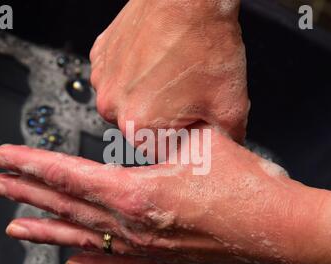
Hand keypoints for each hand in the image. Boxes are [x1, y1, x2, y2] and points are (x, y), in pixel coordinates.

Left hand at [0, 127, 314, 263]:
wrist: (278, 228)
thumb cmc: (245, 185)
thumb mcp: (200, 142)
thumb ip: (166, 136)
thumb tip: (150, 125)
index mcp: (136, 192)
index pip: (67, 176)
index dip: (29, 164)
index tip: (1, 158)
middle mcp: (131, 224)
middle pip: (65, 207)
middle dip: (25, 194)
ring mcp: (143, 246)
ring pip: (80, 238)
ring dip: (45, 231)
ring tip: (15, 229)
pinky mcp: (160, 259)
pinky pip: (113, 262)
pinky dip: (88, 260)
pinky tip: (71, 263)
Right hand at [90, 0, 248, 142]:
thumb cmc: (206, 44)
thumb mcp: (230, 106)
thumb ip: (226, 142)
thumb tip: (223, 151)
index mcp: (139, 125)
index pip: (159, 153)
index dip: (180, 139)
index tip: (192, 123)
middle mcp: (112, 105)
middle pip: (141, 129)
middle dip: (164, 120)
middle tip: (187, 95)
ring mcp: (102, 78)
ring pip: (128, 104)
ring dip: (147, 97)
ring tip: (172, 74)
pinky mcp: (100, 56)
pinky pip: (118, 79)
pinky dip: (135, 76)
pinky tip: (156, 60)